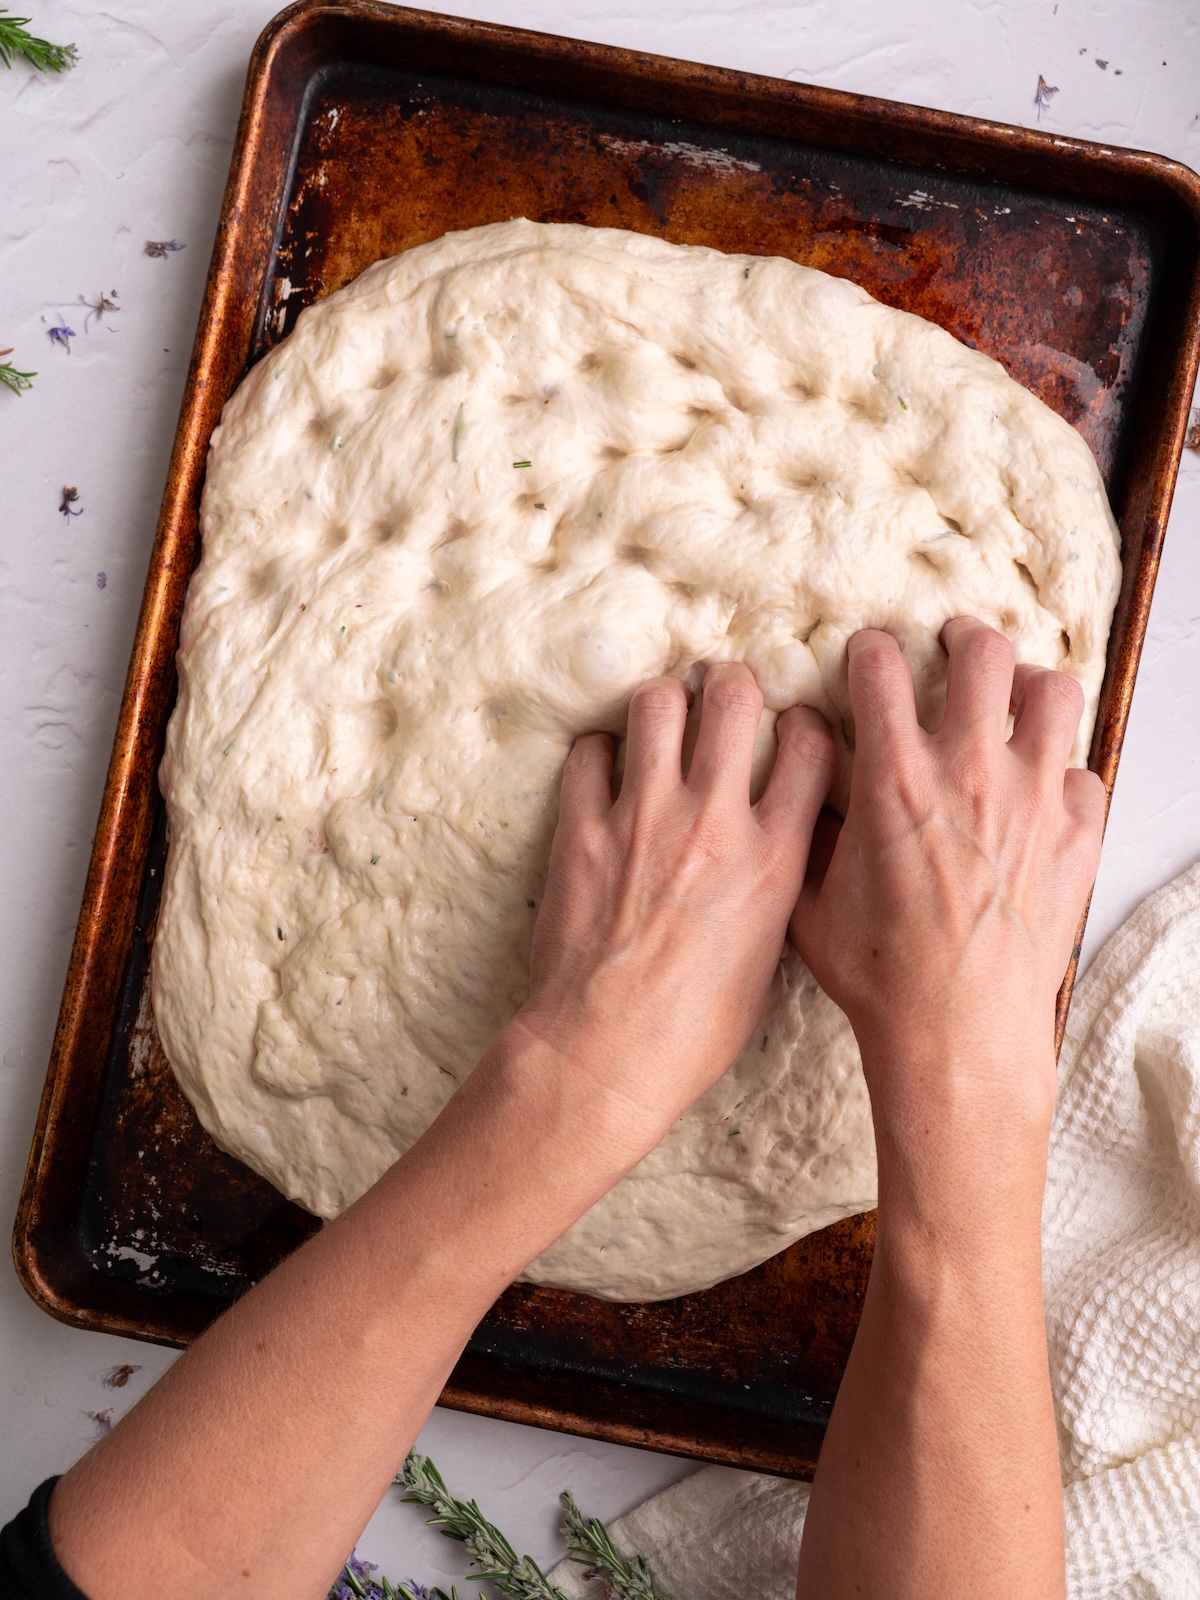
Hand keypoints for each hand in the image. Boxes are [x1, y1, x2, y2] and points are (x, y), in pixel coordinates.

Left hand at [515, 662, 834, 1155]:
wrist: (608, 1053)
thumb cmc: (696, 1028)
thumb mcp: (769, 956)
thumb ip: (775, 887)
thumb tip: (775, 852)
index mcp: (772, 859)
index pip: (809, 747)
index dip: (805, 725)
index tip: (793, 730)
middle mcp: (713, 823)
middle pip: (734, 699)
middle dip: (731, 689)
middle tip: (722, 700)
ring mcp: (642, 819)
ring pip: (657, 704)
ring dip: (663, 705)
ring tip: (661, 722)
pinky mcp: (581, 829)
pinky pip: (589, 753)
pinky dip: (598, 752)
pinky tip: (604, 770)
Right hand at [789, 617, 1104, 1164]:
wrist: (958, 1031)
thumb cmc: (881, 976)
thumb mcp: (809, 902)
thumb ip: (806, 836)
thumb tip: (807, 797)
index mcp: (894, 778)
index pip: (881, 665)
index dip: (871, 650)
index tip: (870, 657)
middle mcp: (969, 771)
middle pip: (982, 652)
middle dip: (962, 638)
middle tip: (953, 648)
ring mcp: (1033, 799)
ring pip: (1053, 692)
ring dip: (1028, 688)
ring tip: (1011, 701)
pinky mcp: (1078, 836)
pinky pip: (1083, 774)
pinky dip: (1062, 774)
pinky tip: (1039, 794)